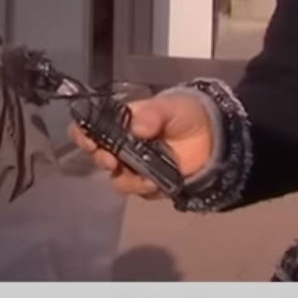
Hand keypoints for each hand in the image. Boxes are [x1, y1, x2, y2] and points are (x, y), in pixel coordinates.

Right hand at [66, 92, 214, 199]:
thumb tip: (137, 126)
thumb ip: (154, 114)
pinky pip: (139, 191)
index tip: (89, 141)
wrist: (215, 137)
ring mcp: (135, 166)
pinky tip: (156, 183)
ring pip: (117, 179)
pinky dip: (145, 189)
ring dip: (125, 179)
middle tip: (110, 160)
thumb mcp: (170, 106)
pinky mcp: (150, 183)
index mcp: (121, 122)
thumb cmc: (187, 114)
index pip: (90, 128)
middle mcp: (122, 145)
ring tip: (142, 176)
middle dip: (100, 159)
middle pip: (98, 156)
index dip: (83, 135)